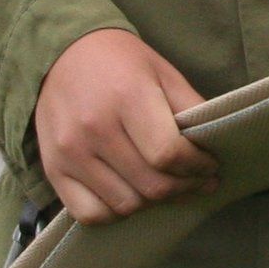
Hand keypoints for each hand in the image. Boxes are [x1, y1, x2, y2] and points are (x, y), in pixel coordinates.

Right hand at [34, 28, 216, 222]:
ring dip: (153, 202)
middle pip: (151, 185)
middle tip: (197, 180)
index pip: (169, 153)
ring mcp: (70, 153)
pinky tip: (129, 194)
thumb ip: (191, 108)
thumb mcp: (163, 72)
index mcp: (127, 97)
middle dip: (184, 187)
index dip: (197, 167)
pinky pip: (90, 214)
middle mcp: (94, 128)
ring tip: (165, 185)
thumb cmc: (120, 61)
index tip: (209, 166)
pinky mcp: (53, 169)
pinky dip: (115, 213)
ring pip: (125, 205)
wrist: (62, 53)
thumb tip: (215, 146)